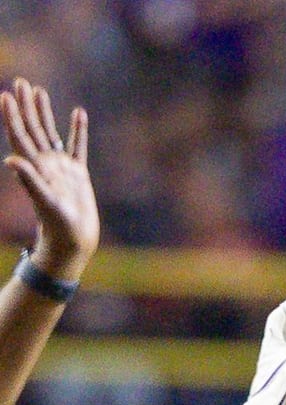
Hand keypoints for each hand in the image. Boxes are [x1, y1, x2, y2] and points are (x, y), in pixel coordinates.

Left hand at [1, 78, 97, 279]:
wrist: (73, 242)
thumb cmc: (59, 226)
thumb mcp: (44, 204)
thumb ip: (29, 181)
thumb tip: (11, 159)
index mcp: (34, 167)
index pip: (20, 136)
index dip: (12, 115)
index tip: (7, 95)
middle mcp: (44, 164)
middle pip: (32, 129)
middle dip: (25, 106)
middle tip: (20, 82)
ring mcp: (60, 168)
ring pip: (49, 133)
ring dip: (43, 112)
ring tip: (38, 91)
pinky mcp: (77, 174)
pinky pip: (77, 147)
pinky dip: (77, 130)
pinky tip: (78, 113)